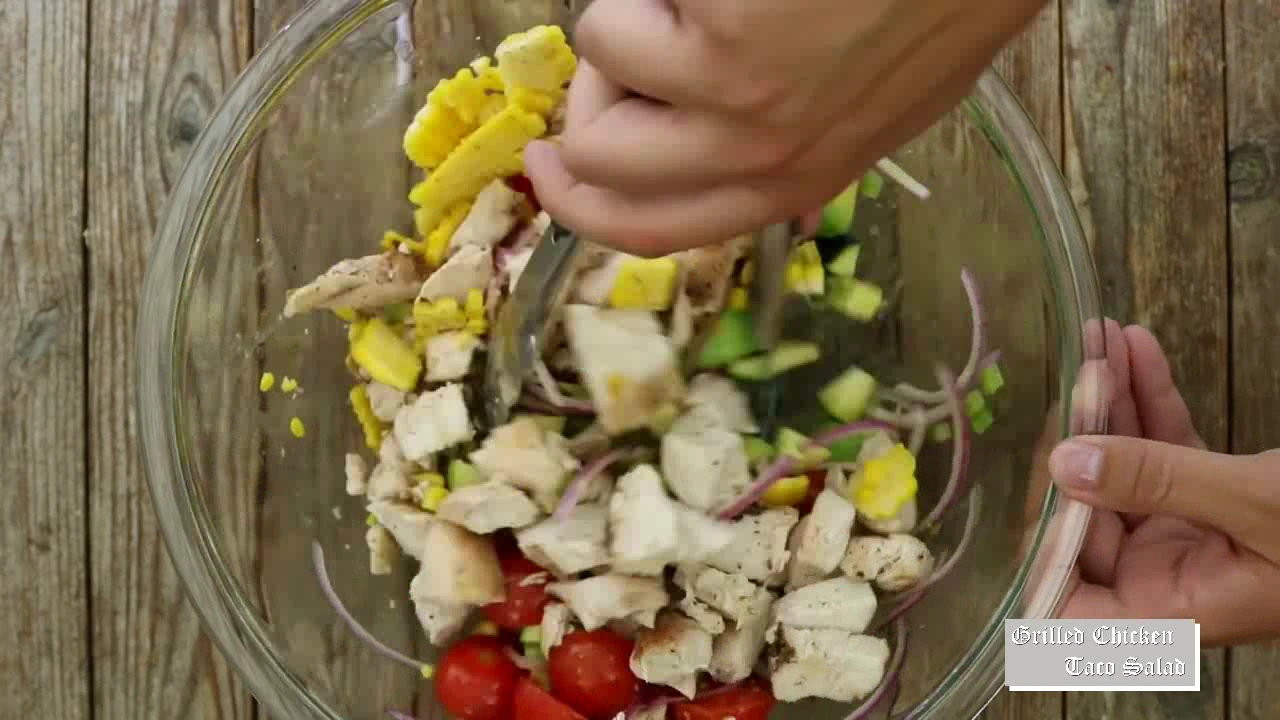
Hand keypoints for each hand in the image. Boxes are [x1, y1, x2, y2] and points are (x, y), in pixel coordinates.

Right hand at [523, 0, 1047, 254]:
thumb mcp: (876, 95)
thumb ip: (789, 134)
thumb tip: (695, 132)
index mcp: (799, 177)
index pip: (659, 234)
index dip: (583, 210)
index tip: (547, 171)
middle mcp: (765, 165)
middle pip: (605, 179)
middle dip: (589, 104)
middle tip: (612, 47)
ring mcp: (738, 113)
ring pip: (600, 78)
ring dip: (630, 18)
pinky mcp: (719, 53)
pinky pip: (615, 20)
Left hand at [1050, 322, 1279, 645]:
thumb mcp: (1256, 503)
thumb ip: (1157, 482)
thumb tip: (1065, 462)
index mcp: (1172, 609)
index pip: (1069, 608)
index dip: (1037, 554)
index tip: (1031, 480)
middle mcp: (1169, 576)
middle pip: (1087, 513)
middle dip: (1077, 438)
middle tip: (1077, 368)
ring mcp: (1188, 533)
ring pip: (1123, 467)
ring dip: (1110, 402)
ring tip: (1098, 338)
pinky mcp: (1215, 495)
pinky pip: (1167, 445)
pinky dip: (1152, 397)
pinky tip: (1134, 344)